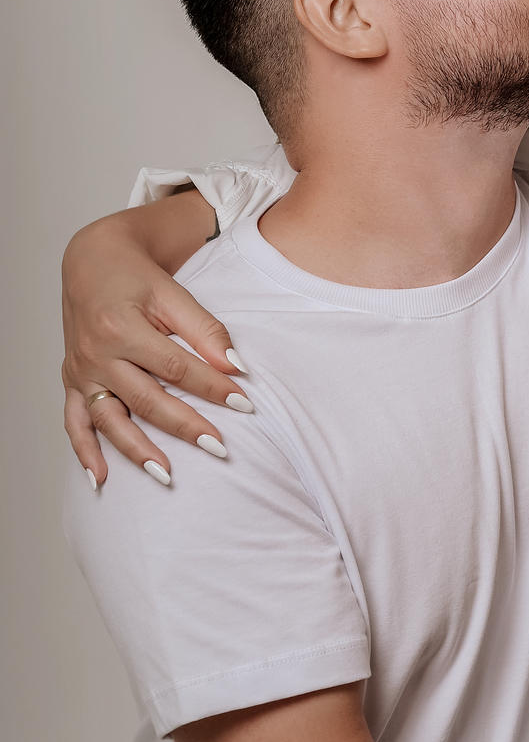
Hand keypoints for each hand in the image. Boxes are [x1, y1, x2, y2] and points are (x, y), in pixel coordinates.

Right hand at [62, 198, 247, 484]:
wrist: (92, 263)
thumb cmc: (135, 277)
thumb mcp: (173, 293)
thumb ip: (206, 330)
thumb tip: (236, 366)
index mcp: (121, 327)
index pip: (175, 366)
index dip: (211, 386)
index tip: (244, 404)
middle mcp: (96, 353)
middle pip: (145, 399)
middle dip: (184, 426)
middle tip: (219, 448)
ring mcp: (81, 371)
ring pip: (109, 420)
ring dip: (136, 450)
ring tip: (166, 475)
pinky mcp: (72, 381)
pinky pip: (74, 423)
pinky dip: (85, 452)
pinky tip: (102, 479)